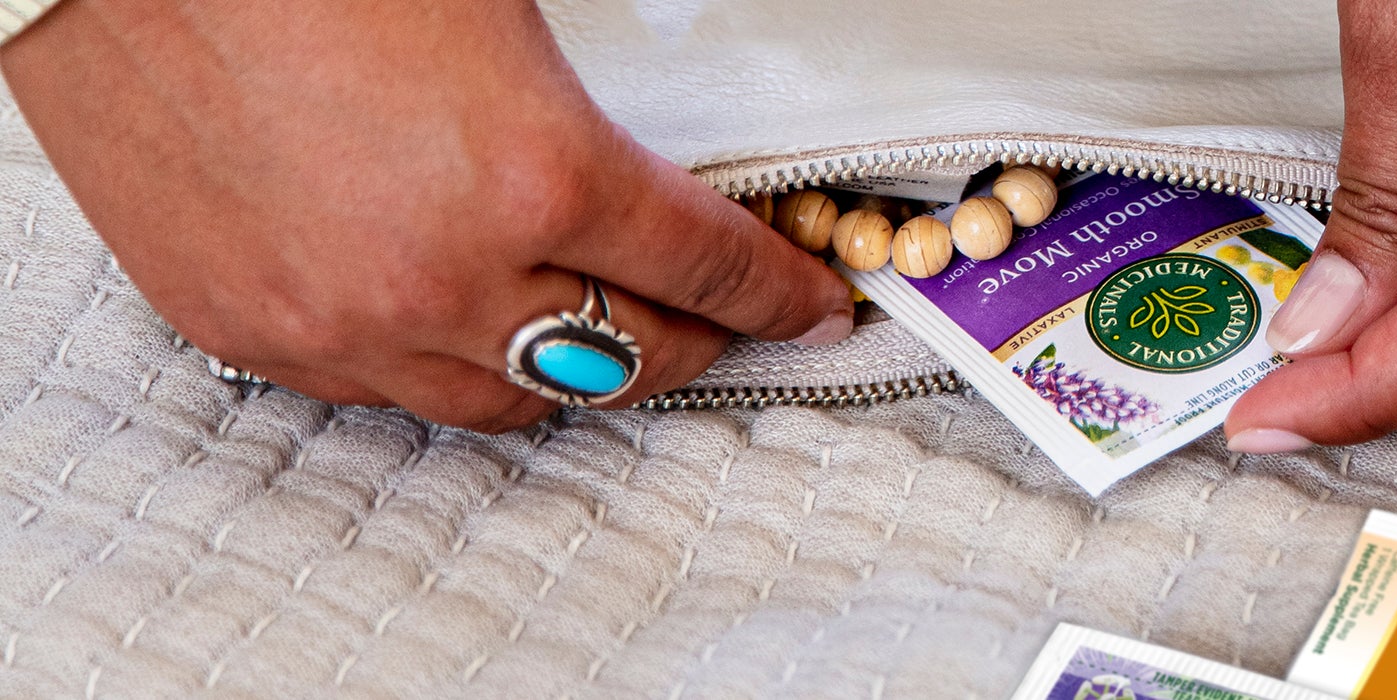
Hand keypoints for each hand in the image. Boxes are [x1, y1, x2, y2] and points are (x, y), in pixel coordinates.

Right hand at [3, 0, 852, 431]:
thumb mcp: (505, 17)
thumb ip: (590, 114)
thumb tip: (660, 170)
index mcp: (538, 177)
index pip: (707, 270)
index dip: (776, 292)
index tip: (811, 305)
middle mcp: (444, 276)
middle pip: (623, 361)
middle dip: (693, 342)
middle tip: (720, 321)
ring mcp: (340, 320)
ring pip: (505, 400)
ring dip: (569, 369)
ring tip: (602, 331)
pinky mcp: (248, 328)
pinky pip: (381, 391)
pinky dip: (441, 364)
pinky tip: (463, 322)